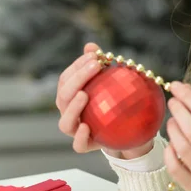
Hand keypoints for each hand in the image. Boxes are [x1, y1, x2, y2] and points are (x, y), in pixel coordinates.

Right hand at [56, 42, 153, 157]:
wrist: (128, 131)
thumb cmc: (115, 102)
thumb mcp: (110, 83)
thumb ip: (99, 65)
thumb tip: (91, 45)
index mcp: (71, 96)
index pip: (67, 78)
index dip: (77, 65)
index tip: (94, 55)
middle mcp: (68, 112)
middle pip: (63, 96)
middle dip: (77, 79)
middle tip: (95, 66)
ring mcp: (75, 130)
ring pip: (64, 122)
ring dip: (72, 107)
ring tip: (84, 94)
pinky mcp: (85, 145)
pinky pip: (77, 145)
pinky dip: (79, 136)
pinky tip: (87, 125)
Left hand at [164, 82, 190, 190]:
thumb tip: (183, 87)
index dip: (189, 99)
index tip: (175, 86)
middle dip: (180, 113)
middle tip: (171, 102)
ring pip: (184, 149)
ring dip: (173, 131)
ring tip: (170, 122)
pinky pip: (175, 167)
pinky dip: (169, 153)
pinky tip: (170, 146)